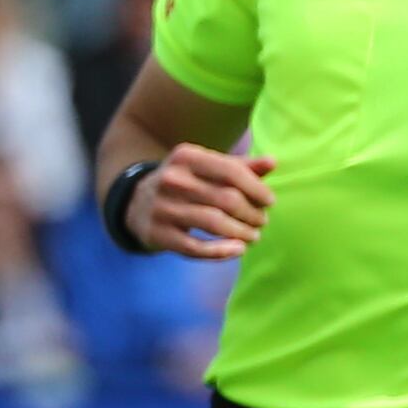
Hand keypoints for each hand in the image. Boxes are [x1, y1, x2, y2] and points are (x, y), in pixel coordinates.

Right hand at [129, 144, 273, 258]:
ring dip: (241, 232)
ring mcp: (162, 208)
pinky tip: (237, 250)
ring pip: (214, 223)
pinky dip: (220, 251)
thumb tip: (272, 163)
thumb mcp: (206, 168)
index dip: (256, 189)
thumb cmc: (185, 183)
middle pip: (226, 199)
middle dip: (251, 213)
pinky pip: (194, 247)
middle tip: (261, 221)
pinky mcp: (157, 233)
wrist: (135, 203)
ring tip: (253, 236)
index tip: (269, 202)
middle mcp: (172, 179)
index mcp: (186, 156)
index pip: (231, 171)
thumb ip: (240, 166)